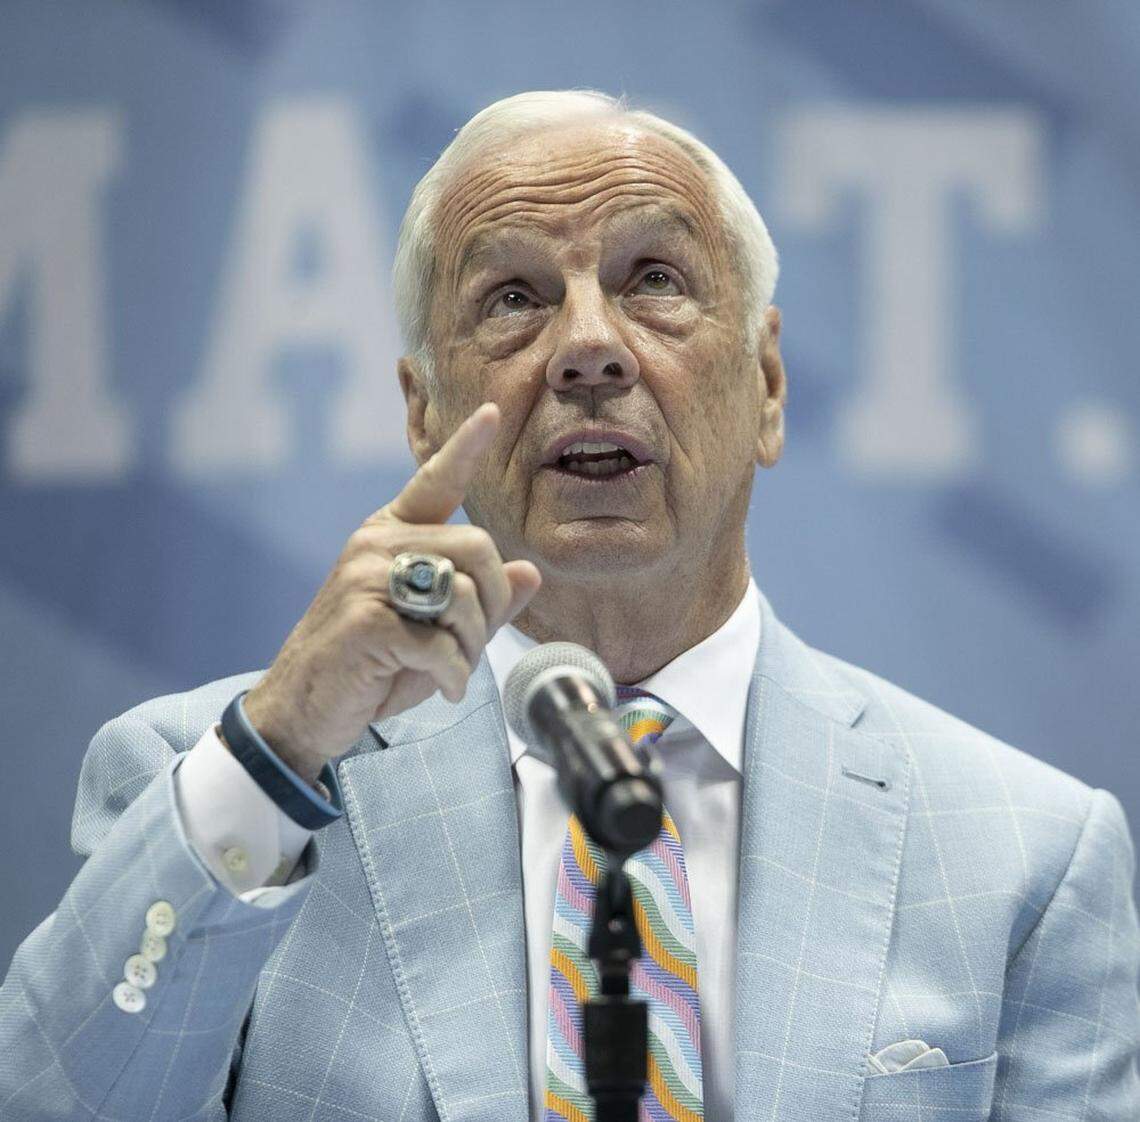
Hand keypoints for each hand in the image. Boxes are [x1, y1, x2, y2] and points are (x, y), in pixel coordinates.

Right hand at [242, 403, 541, 782]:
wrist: (303, 708)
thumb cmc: (372, 666)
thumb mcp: (435, 631)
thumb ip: (481, 601)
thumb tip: (529, 572)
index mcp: (390, 536)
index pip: (434, 482)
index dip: (465, 449)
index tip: (491, 413)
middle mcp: (376, 545)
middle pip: (479, 547)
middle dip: (494, 603)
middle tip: (474, 641)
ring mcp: (366, 578)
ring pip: (465, 594)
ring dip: (472, 644)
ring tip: (450, 667)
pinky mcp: (366, 620)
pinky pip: (441, 643)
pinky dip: (454, 675)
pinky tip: (443, 687)